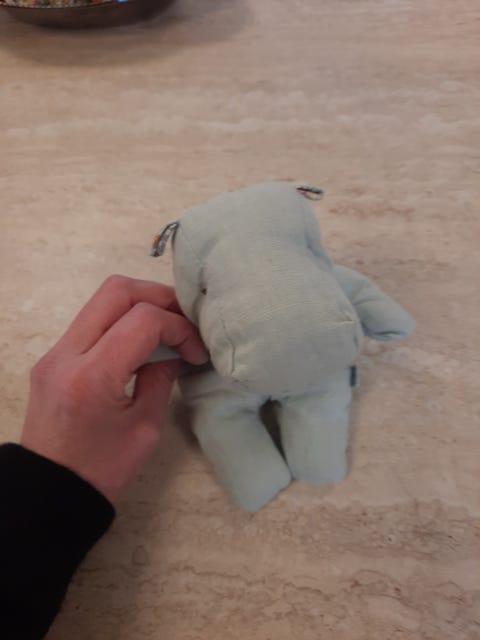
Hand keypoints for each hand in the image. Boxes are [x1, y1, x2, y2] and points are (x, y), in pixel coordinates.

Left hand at [20, 275, 206, 502]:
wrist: (50, 489)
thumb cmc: (101, 470)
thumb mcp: (145, 428)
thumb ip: (161, 379)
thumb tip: (175, 349)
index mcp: (91, 377)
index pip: (142, 320)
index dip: (178, 327)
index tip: (195, 351)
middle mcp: (66, 354)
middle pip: (117, 291)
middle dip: (160, 297)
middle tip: (185, 321)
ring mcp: (55, 351)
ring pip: (102, 299)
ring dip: (141, 304)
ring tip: (168, 328)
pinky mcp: (53, 356)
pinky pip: (92, 319)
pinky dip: (123, 319)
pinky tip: (143, 340)